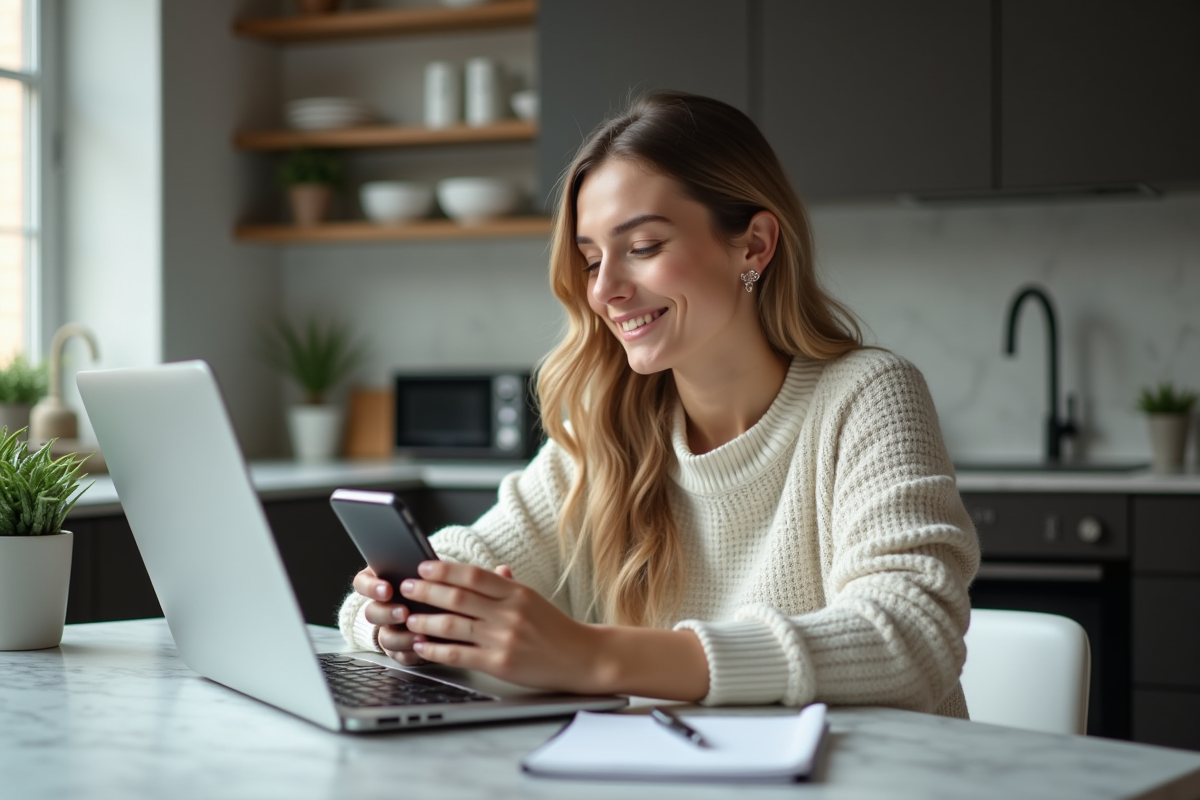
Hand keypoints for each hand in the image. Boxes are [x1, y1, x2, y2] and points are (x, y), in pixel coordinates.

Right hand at [352, 566, 423, 665]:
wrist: (438, 606)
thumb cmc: (427, 582)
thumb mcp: (421, 569)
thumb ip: (416, 566)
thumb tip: (426, 564)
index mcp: (379, 583)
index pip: (362, 583)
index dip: (371, 587)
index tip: (387, 589)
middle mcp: (379, 608)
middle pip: (371, 613)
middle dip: (387, 613)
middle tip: (404, 612)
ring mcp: (387, 630)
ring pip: (385, 637)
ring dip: (400, 637)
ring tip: (420, 633)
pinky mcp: (399, 649)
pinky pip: (399, 655)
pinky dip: (411, 652)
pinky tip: (424, 646)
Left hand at [400, 561, 607, 693]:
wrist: (582, 657)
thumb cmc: (556, 628)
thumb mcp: (534, 599)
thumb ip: (509, 586)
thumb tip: (492, 570)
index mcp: (516, 592)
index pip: (473, 575)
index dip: (444, 569)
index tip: (423, 567)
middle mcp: (509, 612)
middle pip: (458, 596)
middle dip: (426, 590)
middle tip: (405, 586)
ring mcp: (504, 638)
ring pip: (454, 624)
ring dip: (426, 619)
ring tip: (408, 616)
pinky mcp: (500, 663)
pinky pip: (460, 654)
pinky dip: (436, 649)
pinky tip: (423, 645)